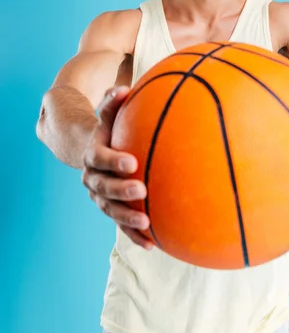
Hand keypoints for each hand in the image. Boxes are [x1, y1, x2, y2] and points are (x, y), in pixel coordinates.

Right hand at [81, 85, 152, 249]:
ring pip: (110, 210)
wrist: (95, 151)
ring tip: (147, 222)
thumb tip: (124, 88)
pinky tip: (152, 244)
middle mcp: (92, 178)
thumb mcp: (109, 114)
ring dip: (127, 218)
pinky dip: (134, 235)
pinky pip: (120, 224)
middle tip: (142, 189)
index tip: (132, 162)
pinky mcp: (111, 209)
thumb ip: (113, 103)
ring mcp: (100, 196)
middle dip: (121, 190)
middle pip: (103, 187)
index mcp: (92, 154)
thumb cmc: (109, 129)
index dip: (113, 161)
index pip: (99, 158)